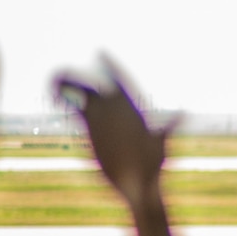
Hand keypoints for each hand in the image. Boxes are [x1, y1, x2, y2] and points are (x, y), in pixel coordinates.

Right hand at [55, 59, 173, 216]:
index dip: (111, 67)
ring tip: (54, 79)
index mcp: (134, 111)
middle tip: (65, 69)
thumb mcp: (162, 145)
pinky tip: (55, 98)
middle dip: (82, 77)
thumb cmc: (154, 166)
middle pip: (99, 88)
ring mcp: (104, 120)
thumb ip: (168, 128)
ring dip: (71, 86)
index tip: (99, 51)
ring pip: (86, 97)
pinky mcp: (93, 131)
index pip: (122, 82)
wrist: (141, 185)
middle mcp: (118, 112)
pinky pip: (78, 112)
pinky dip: (67, 102)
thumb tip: (182, 114)